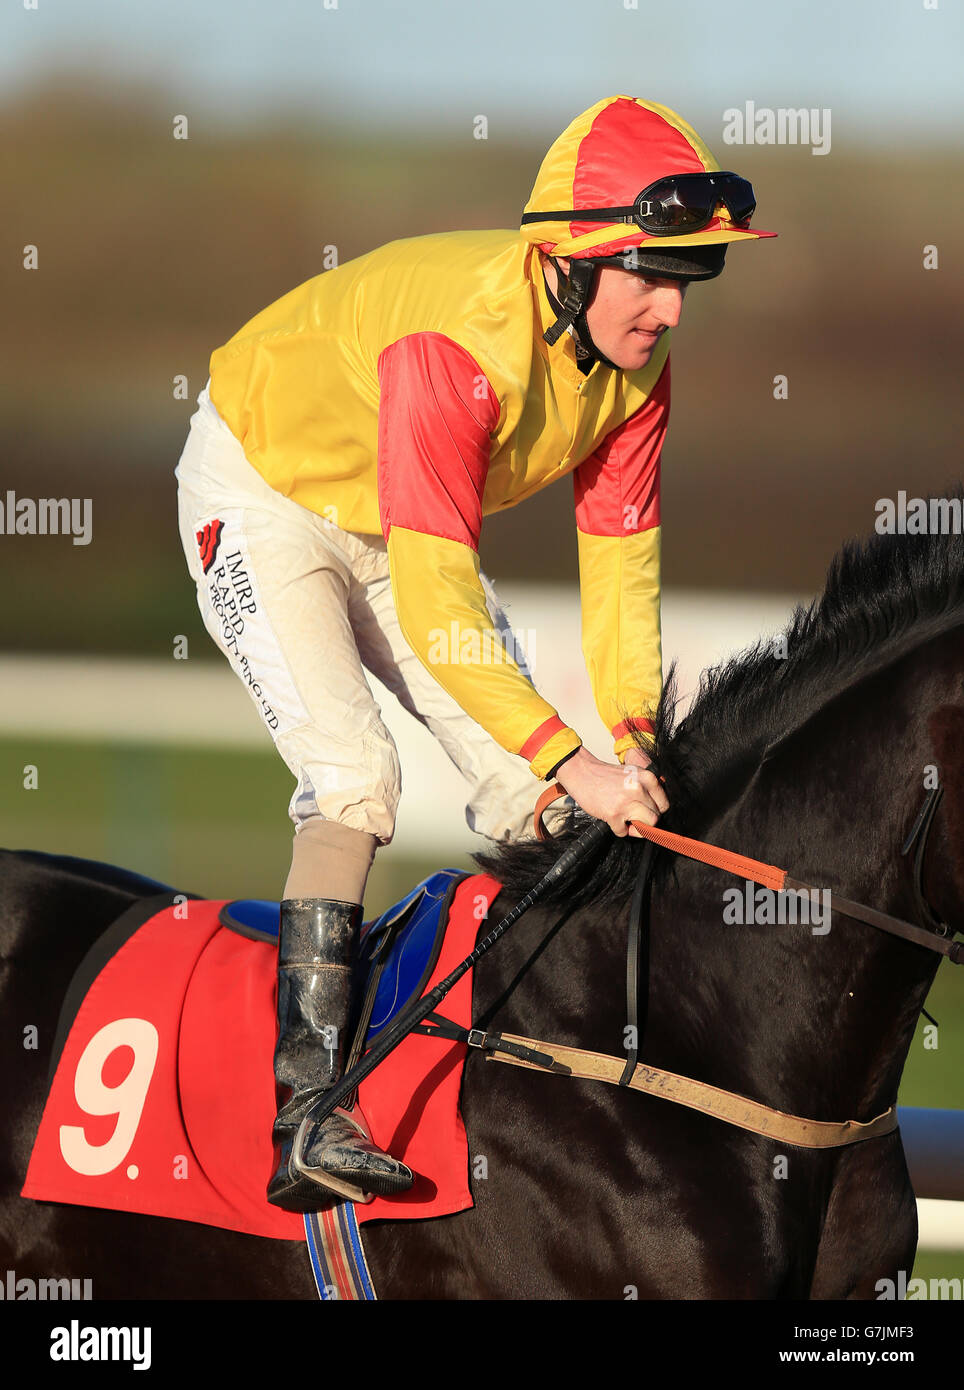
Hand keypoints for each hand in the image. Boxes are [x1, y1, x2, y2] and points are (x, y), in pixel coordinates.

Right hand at [554, 746, 668, 837]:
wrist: (582, 773)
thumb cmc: (606, 775)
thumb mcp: (632, 774)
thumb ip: (647, 788)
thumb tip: (660, 808)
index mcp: (647, 777)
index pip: (664, 804)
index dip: (656, 810)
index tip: (647, 812)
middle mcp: (639, 789)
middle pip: (656, 817)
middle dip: (645, 820)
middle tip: (633, 816)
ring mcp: (626, 802)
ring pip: (646, 826)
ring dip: (636, 828)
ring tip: (625, 820)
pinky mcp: (614, 814)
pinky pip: (623, 832)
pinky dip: (618, 829)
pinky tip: (612, 818)